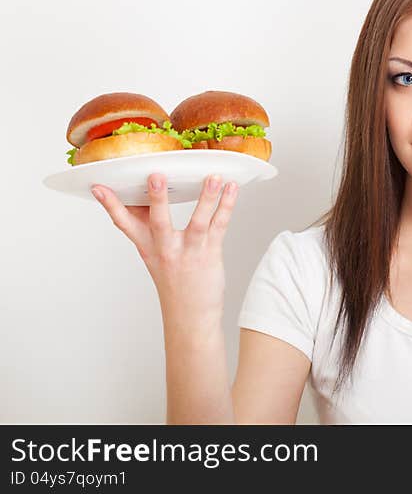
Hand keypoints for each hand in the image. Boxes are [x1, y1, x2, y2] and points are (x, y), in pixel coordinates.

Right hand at [90, 173, 238, 324]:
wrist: (190, 318)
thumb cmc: (175, 284)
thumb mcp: (155, 257)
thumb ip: (150, 229)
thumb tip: (150, 198)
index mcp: (148, 247)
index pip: (124, 223)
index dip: (111, 205)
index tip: (98, 187)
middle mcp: (166, 249)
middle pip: (158, 221)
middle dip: (157, 198)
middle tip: (155, 176)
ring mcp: (189, 252)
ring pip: (198, 222)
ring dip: (207, 198)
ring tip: (212, 177)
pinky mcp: (210, 254)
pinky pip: (220, 226)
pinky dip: (227, 206)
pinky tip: (231, 189)